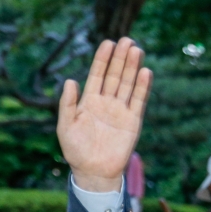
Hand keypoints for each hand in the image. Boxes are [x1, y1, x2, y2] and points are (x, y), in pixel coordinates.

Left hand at [57, 37, 152, 192]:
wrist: (93, 172)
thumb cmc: (76, 150)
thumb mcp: (65, 126)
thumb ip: (67, 104)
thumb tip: (70, 81)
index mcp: (89, 101)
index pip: (97, 75)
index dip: (102, 59)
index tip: (108, 43)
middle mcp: (106, 102)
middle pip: (115, 75)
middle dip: (120, 58)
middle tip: (126, 40)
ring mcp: (120, 110)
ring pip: (127, 84)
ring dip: (132, 67)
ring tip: (136, 50)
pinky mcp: (132, 121)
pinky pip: (138, 101)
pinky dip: (141, 87)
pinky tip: (145, 72)